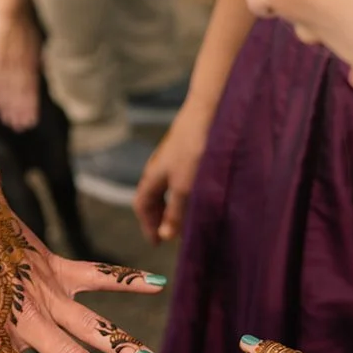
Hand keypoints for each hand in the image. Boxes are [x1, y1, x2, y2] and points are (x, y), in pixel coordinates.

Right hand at [0, 3, 41, 131]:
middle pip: (21, 92)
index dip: (30, 105)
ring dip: (8, 106)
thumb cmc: (18, 17)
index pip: (32, 88)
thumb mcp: (32, 38)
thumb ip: (35, 54)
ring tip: (7, 121)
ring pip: (8, 88)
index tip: (29, 121)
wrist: (10, 1)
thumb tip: (42, 64)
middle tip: (19, 127)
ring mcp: (7, 60)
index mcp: (31, 59)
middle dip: (20, 111)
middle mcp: (21, 63)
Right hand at [134, 106, 210, 244]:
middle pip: (153, 195)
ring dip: (174, 204)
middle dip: (160, 216)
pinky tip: (200, 193)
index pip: (142, 204)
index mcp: (153, 175)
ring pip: (168, 186)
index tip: (157, 241)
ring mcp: (175, 156)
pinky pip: (181, 176)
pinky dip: (186, 191)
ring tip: (186, 217)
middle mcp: (160, 166)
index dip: (148, 224)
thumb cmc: (195, 148)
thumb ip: (176, 212)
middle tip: (170, 233)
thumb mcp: (185, 187)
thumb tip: (166, 236)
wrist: (210, 110)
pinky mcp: (190, 149)